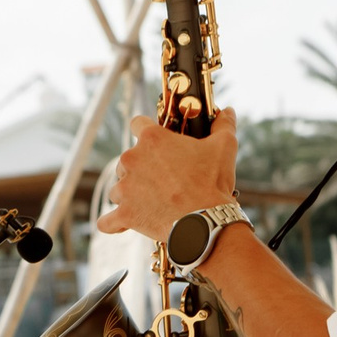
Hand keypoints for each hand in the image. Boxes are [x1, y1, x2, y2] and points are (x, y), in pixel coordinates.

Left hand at [94, 107, 239, 240]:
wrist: (205, 221)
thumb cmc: (212, 183)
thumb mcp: (224, 148)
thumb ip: (223, 125)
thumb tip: (228, 112)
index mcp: (152, 139)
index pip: (137, 124)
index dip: (146, 132)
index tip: (155, 143)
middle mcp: (132, 160)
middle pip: (127, 160)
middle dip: (141, 169)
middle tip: (163, 181)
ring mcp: (125, 188)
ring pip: (118, 188)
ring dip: (130, 195)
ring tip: (153, 203)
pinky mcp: (124, 214)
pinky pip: (107, 221)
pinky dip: (114, 223)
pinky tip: (122, 224)